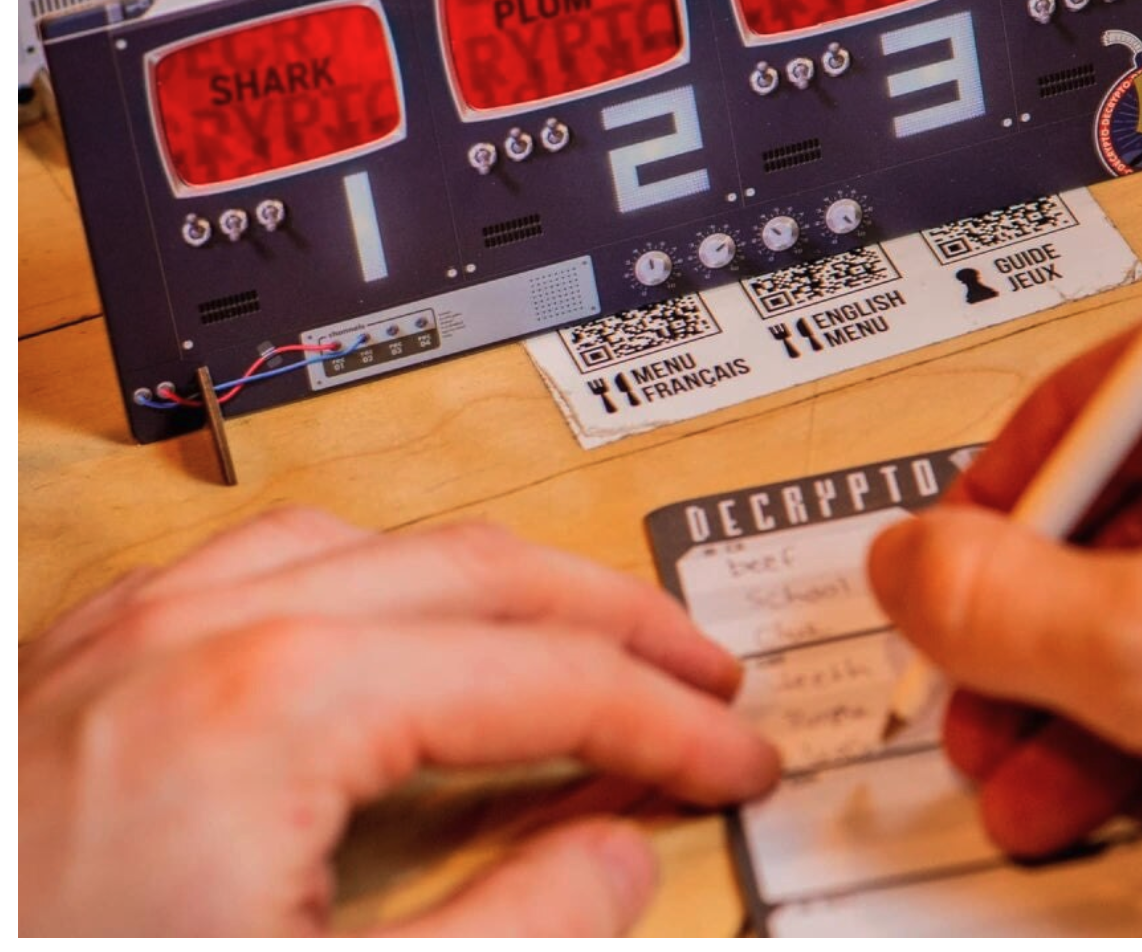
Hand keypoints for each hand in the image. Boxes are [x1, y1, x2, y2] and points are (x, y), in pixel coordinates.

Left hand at [19, 513, 780, 934]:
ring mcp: (141, 624)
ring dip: (503, 584)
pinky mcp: (96, 651)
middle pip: (482, 571)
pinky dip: (383, 577)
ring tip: (575, 633)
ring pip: (383, 541)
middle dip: (616, 621)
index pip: (543, 677)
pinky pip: (276, 558)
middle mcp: (210, 627)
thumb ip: (505, 935)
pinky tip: (399, 617)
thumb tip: (616, 855)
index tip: (733, 757)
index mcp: (277, 706)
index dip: (665, 720)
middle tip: (701, 672)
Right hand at [869, 245, 1141, 893]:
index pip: (1071, 409)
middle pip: (1123, 509)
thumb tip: (907, 566)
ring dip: (1087, 689)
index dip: (982, 523)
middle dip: (1031, 634)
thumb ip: (994, 600)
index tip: (938, 598)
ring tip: (1034, 779)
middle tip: (980, 709)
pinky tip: (1121, 776)